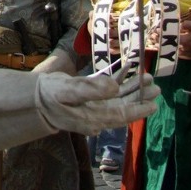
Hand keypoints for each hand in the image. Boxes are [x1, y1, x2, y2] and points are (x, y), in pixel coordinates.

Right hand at [35, 71, 158, 135]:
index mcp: (94, 118)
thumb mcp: (68, 91)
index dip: (138, 109)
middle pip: (124, 108)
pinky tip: (125, 71)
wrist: (35, 99)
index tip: (153, 104)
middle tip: (156, 88)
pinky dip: (119, 82)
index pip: (121, 115)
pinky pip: (109, 93)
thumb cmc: (50, 94)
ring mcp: (94, 109)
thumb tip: (114, 86)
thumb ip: (91, 89)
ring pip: (119, 100)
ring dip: (132, 89)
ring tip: (146, 78)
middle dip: (140, 98)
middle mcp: (97, 116)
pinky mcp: (90, 101)